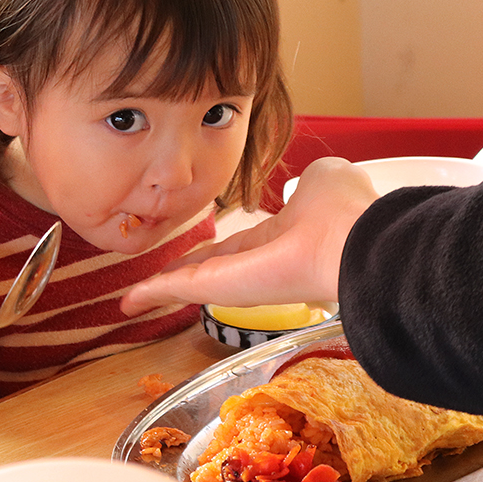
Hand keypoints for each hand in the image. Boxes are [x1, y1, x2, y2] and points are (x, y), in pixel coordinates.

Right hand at [120, 157, 377, 315]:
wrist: (353, 246)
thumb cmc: (344, 212)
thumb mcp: (322, 180)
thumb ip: (307, 182)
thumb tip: (305, 183)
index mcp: (281, 238)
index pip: (237, 248)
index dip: (213, 251)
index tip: (195, 256)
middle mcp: (257, 266)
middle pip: (208, 273)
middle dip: (178, 279)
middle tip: (152, 287)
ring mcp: (239, 281)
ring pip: (191, 285)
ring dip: (159, 291)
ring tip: (131, 299)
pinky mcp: (224, 288)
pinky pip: (183, 289)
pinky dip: (152, 294)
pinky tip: (129, 301)